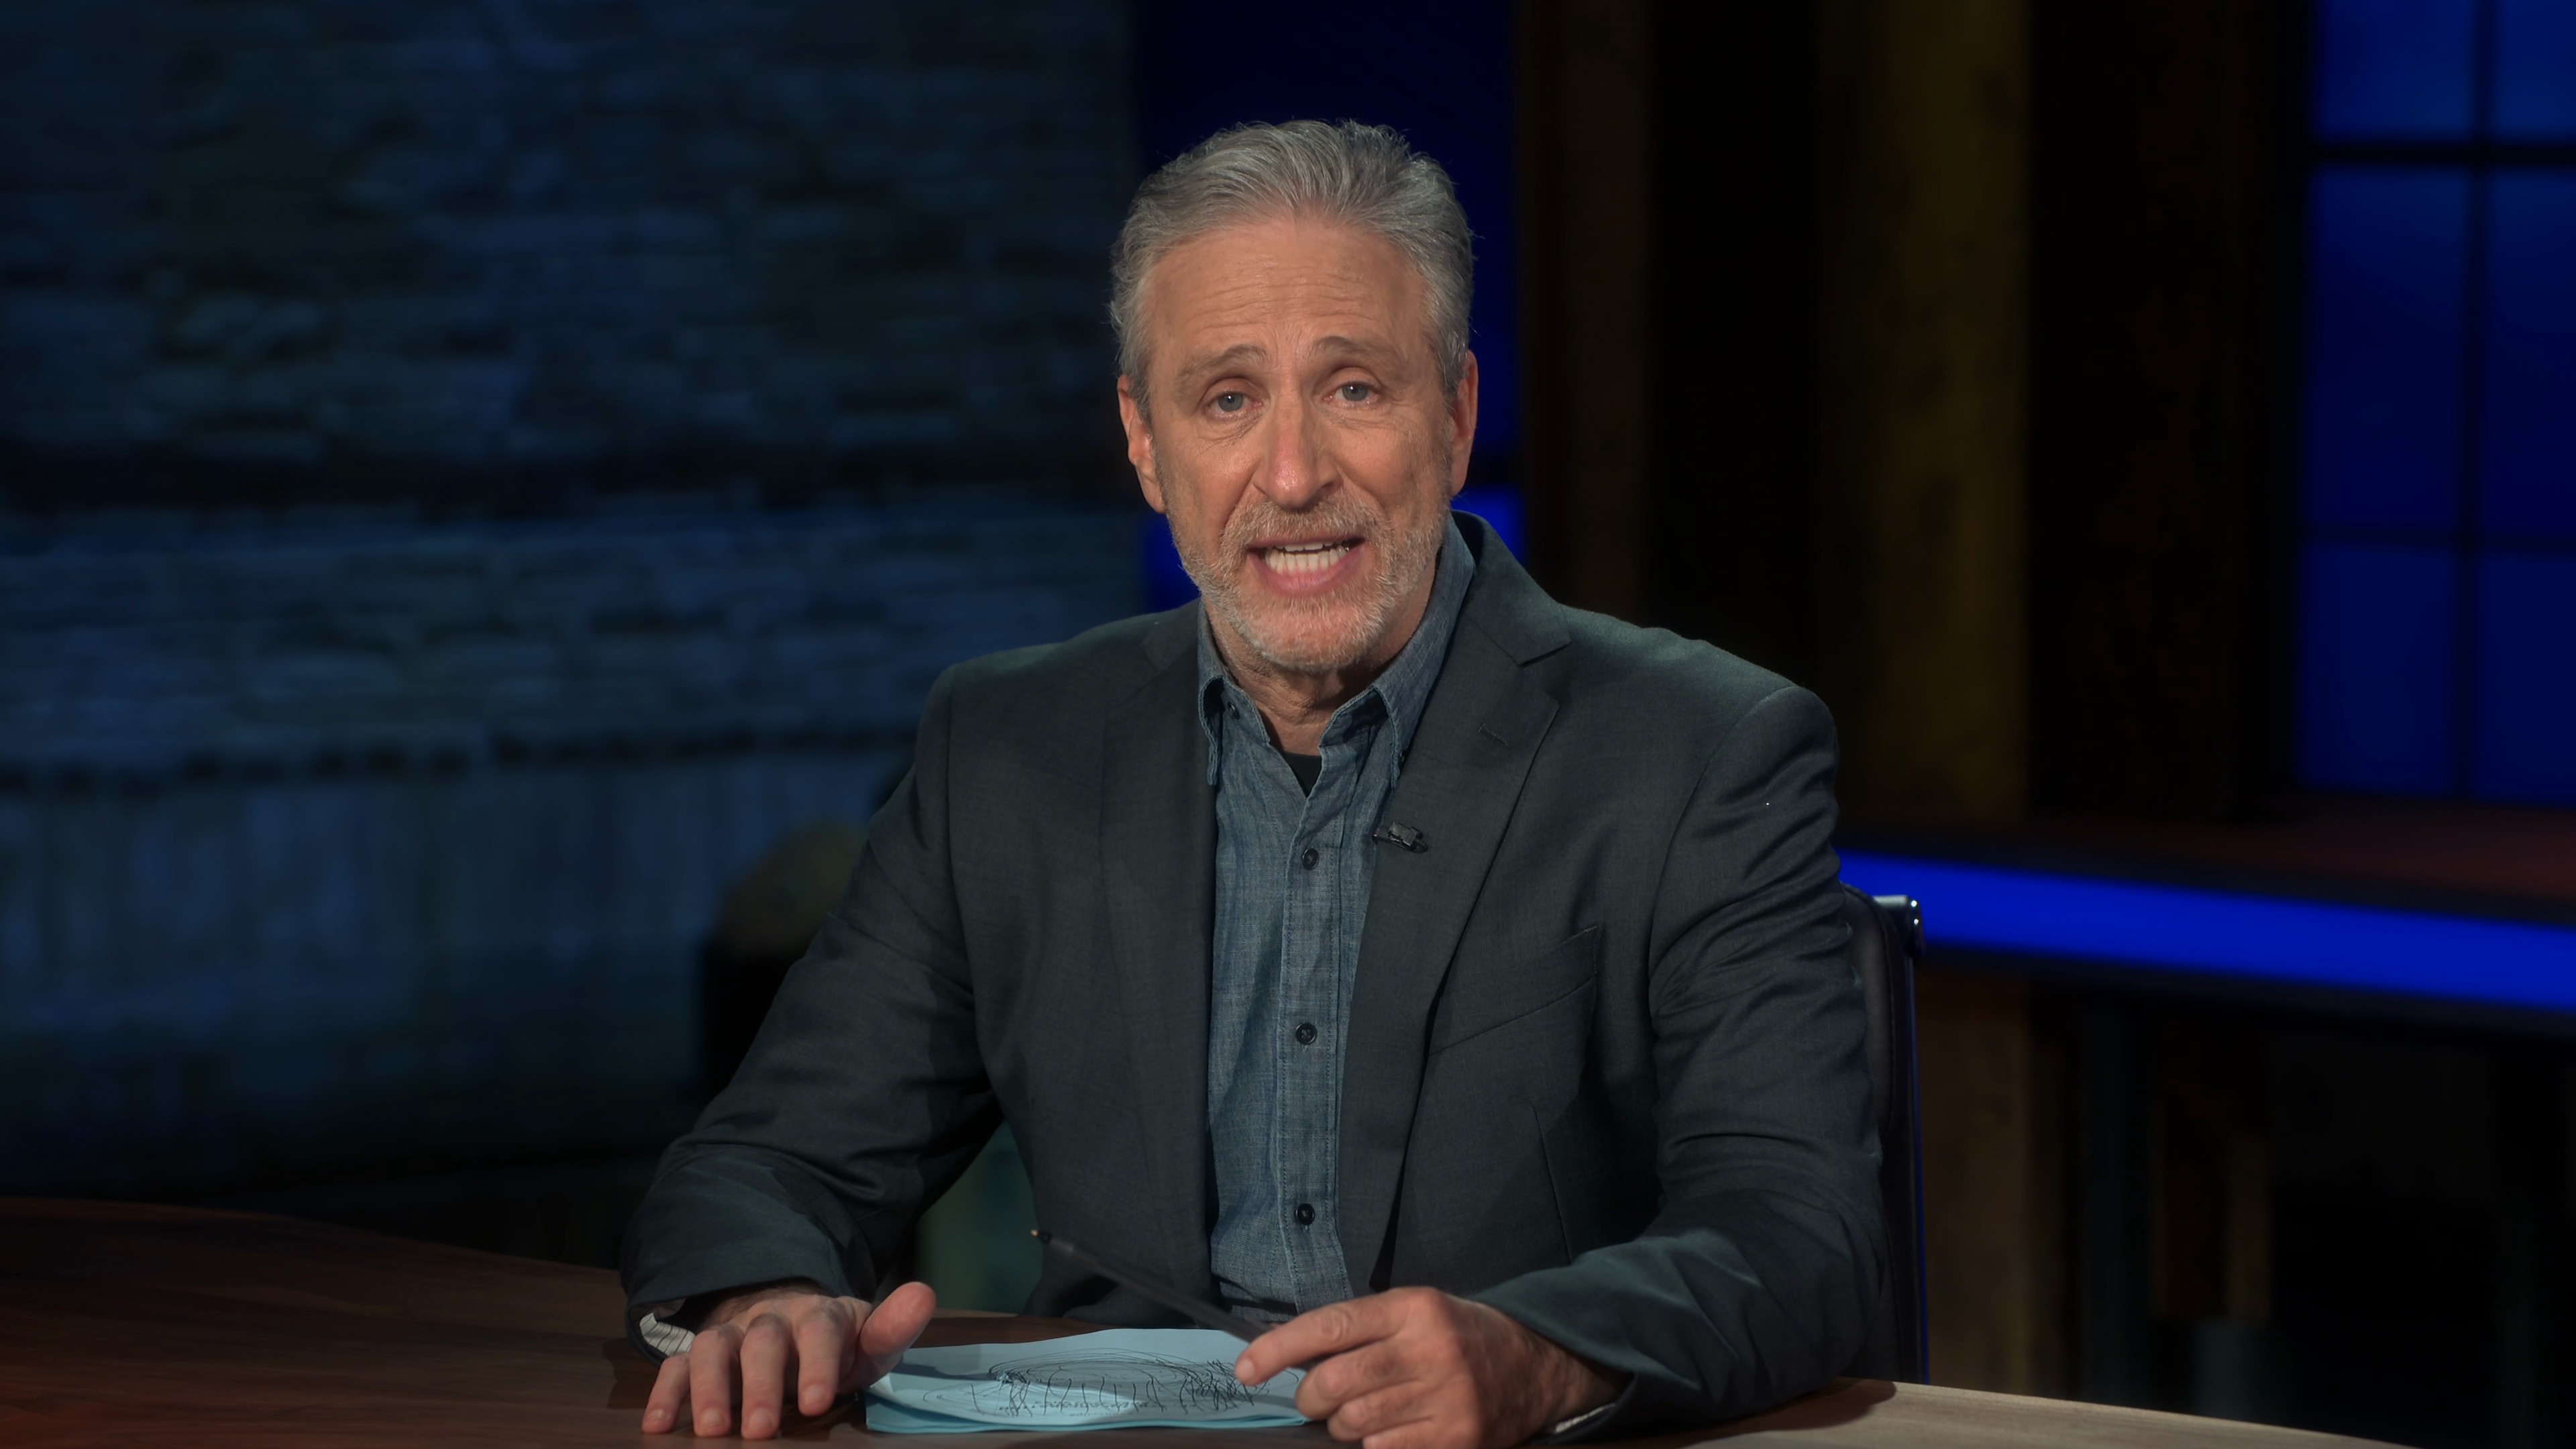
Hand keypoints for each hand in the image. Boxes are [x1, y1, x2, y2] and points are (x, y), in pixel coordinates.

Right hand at [641, 1278, 936, 1438]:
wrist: (788, 1319)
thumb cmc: (835, 1345)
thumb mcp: (868, 1340)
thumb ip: (893, 1327)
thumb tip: (923, 1294)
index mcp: (820, 1315)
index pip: (822, 1331)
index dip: (819, 1364)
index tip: (818, 1402)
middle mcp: (772, 1319)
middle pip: (764, 1340)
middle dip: (759, 1384)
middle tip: (758, 1431)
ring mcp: (733, 1333)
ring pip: (713, 1347)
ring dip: (708, 1386)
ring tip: (710, 1429)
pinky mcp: (700, 1353)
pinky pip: (676, 1364)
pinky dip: (665, 1392)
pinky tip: (657, 1425)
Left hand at [1233, 1287, 1621, 1448]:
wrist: (1537, 1364)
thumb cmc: (1460, 1336)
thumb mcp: (1414, 1311)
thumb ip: (1359, 1329)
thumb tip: (1286, 1354)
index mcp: (1412, 1308)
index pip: (1329, 1325)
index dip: (1277, 1348)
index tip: (1244, 1368)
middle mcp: (1428, 1349)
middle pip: (1335, 1382)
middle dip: (1309, 1397)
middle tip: (1315, 1399)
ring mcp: (1445, 1397)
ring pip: (1355, 1423)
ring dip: (1341, 1426)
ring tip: (1357, 1417)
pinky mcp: (1458, 1437)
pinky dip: (1374, 1447)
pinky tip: (1386, 1434)